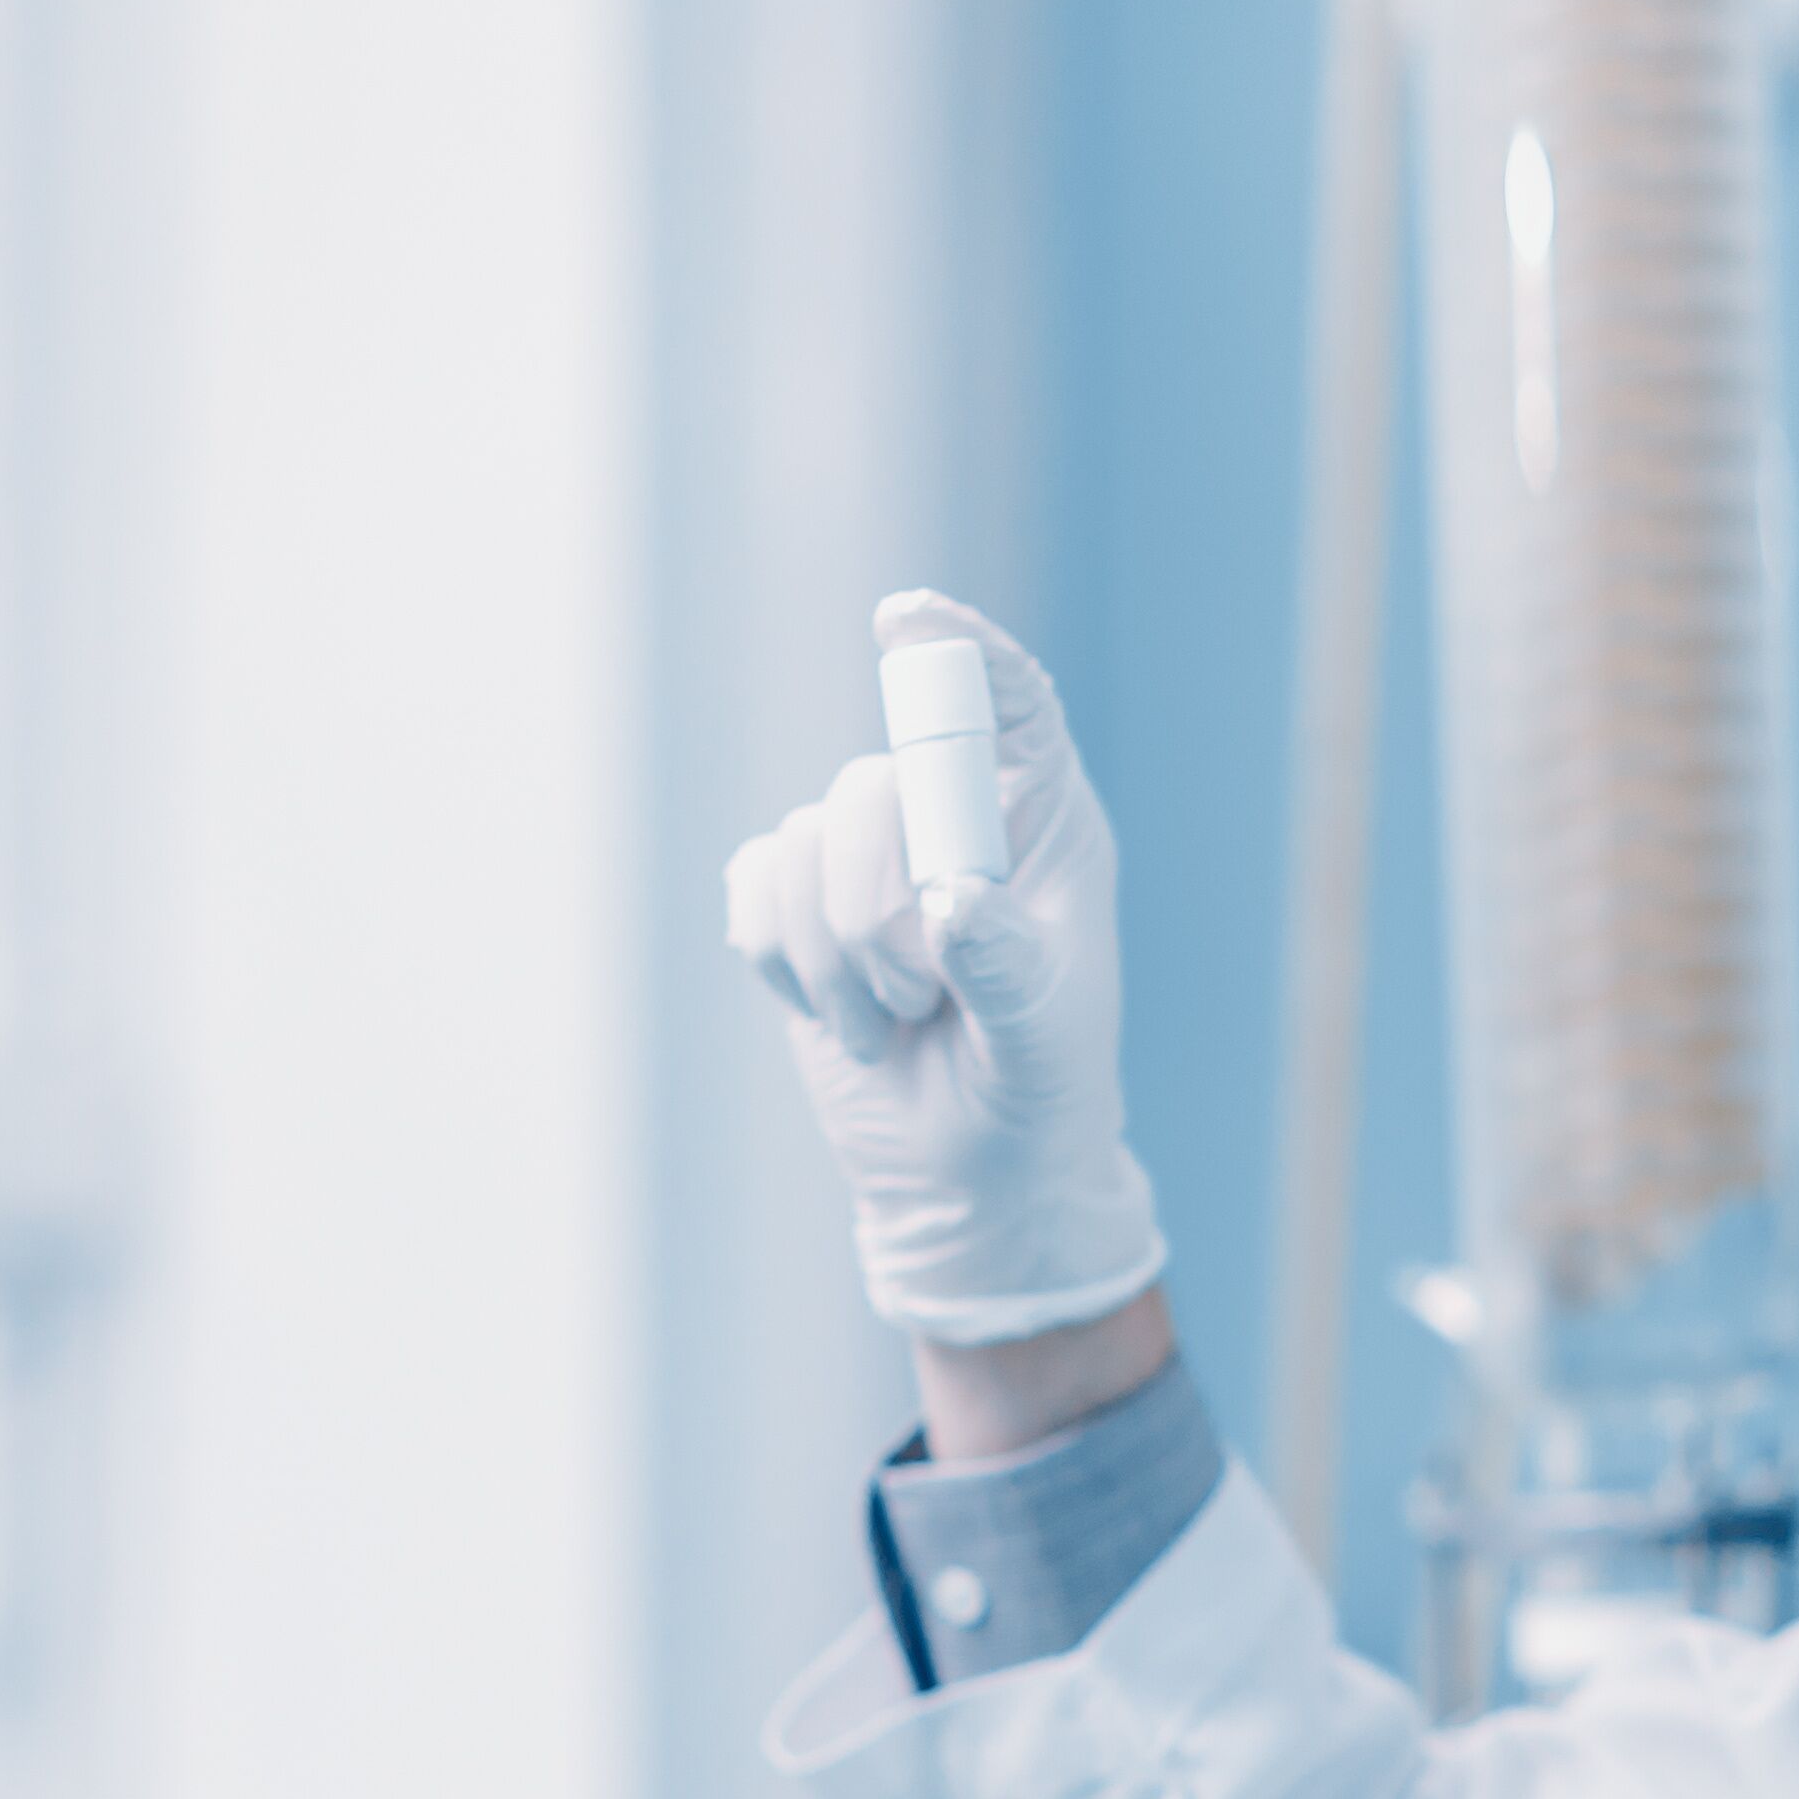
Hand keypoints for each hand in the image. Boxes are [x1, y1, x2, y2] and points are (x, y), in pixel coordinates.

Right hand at [724, 589, 1166, 1345]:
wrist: (972, 1174)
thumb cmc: (1040, 1092)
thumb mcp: (1045, 1038)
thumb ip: (1005, 966)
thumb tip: (951, 901)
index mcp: (1043, 817)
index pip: (1008, 703)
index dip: (955, 652)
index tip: (902, 623)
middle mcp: (954, 817)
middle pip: (875, 786)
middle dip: (878, 910)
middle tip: (923, 999)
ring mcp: (869, 856)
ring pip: (804, 844)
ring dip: (836, 962)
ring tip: (899, 1023)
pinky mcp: (798, 903)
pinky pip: (752, 888)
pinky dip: (782, 965)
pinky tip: (841, 1016)